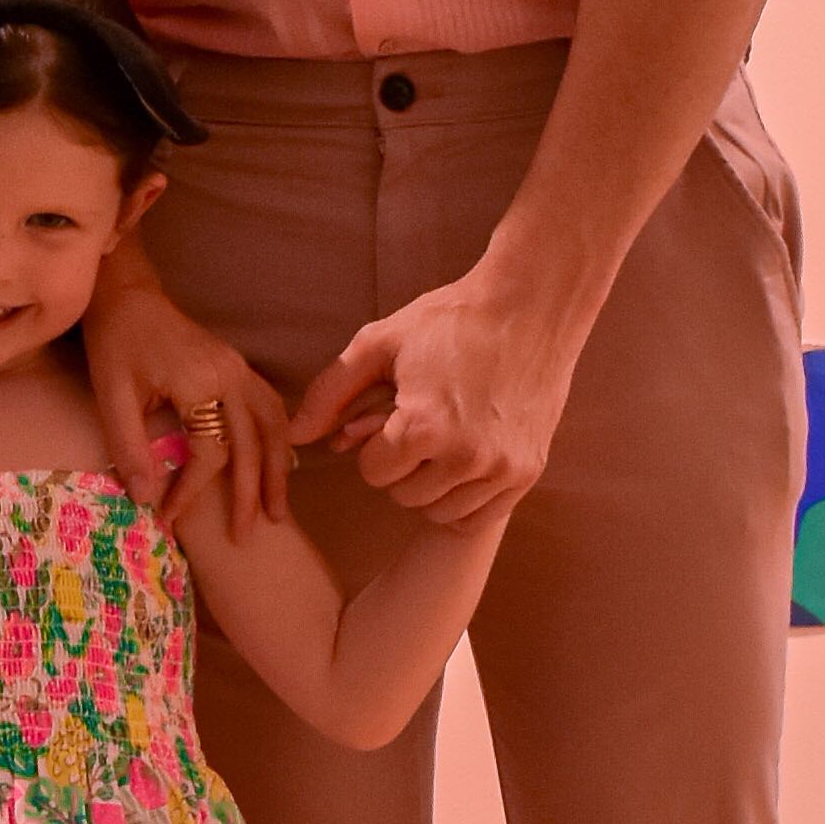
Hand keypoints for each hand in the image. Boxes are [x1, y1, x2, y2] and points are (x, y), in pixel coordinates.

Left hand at [84, 254, 291, 534]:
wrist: (127, 296)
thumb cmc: (115, 344)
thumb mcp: (111, 396)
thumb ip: (129, 447)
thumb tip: (145, 499)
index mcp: (200, 383)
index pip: (209, 452)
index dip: (191, 491)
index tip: (170, 517)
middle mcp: (230, 376)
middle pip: (253, 445)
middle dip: (249, 495)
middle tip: (245, 538)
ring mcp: (240, 369)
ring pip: (274, 426)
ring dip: (278, 470)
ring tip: (276, 511)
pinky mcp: (238, 366)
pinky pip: (271, 406)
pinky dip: (279, 437)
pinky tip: (278, 463)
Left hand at [293, 267, 582, 518]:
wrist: (531, 307)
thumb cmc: (450, 321)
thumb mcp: (379, 344)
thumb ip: (329, 393)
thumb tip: (293, 437)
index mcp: (423, 426)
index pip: (373, 473)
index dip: (375, 443)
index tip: (394, 413)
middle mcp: (465, 457)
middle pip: (403, 496)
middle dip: (402, 464)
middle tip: (421, 423)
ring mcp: (502, 468)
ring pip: (440, 510)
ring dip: (433, 483)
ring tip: (444, 438)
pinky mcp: (528, 472)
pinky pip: (478, 516)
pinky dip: (466, 496)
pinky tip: (468, 458)